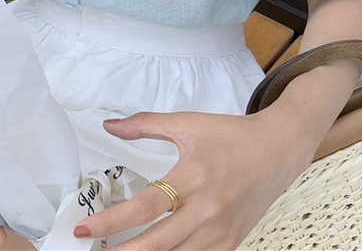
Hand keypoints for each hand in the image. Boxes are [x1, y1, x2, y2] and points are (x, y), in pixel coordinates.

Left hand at [72, 110, 312, 249]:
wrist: (278, 149)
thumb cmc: (231, 135)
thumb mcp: (188, 123)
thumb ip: (146, 125)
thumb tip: (109, 126)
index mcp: (193, 177)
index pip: (146, 206)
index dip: (112, 221)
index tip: (84, 229)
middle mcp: (207, 209)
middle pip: (156, 245)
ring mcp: (220, 232)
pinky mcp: (231, 243)